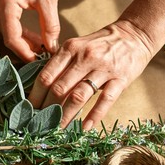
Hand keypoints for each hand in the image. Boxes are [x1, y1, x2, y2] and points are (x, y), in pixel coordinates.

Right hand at [0, 0, 59, 61]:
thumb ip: (50, 25)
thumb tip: (50, 47)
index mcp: (6, 3)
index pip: (12, 37)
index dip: (24, 52)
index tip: (36, 61)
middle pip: (9, 37)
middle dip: (26, 49)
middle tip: (42, 57)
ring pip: (10, 33)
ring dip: (25, 42)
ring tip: (42, 49)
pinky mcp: (2, 6)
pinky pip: (11, 26)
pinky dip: (23, 34)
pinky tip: (36, 39)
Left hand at [28, 20, 153, 129]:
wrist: (134, 34)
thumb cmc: (100, 44)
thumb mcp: (77, 46)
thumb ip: (61, 64)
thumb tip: (42, 88)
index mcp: (70, 49)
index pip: (46, 75)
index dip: (35, 95)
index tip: (29, 109)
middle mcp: (84, 57)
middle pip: (59, 88)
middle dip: (47, 109)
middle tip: (40, 124)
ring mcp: (103, 68)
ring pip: (78, 96)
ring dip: (65, 116)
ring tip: (57, 130)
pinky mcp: (120, 79)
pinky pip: (105, 100)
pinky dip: (94, 115)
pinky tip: (84, 128)